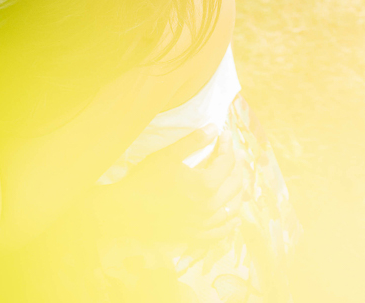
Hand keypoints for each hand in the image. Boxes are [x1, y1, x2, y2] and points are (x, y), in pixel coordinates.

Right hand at [97, 127, 244, 243]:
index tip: (224, 135)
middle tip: (231, 154)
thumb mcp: (169, 155)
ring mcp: (203, 223)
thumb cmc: (147, 179)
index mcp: (205, 185)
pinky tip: (234, 217)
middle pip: (235, 185)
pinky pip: (221, 232)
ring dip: (237, 192)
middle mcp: (209, 206)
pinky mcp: (195, 235)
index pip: (227, 163)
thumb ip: (194, 141)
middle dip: (236, 166)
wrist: (127, 209)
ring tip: (235, 180)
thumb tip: (214, 128)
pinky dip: (230, 223)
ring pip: (233, 208)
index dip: (228, 146)